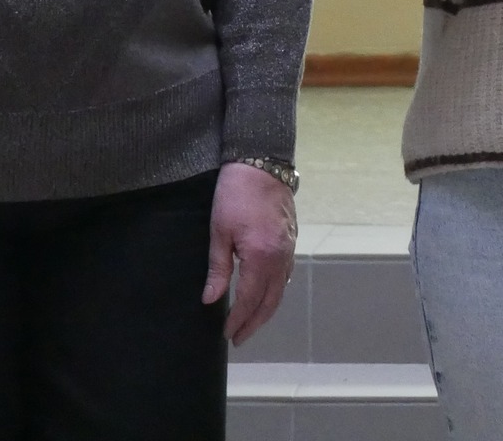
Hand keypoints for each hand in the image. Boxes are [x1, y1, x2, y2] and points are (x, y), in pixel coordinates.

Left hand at [203, 163, 296, 344]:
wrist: (261, 164)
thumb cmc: (234, 195)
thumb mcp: (219, 232)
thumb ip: (218, 269)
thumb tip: (211, 300)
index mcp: (261, 257)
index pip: (249, 299)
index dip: (237, 319)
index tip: (226, 334)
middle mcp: (280, 257)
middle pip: (270, 301)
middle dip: (254, 322)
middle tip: (239, 338)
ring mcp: (290, 248)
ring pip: (281, 289)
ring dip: (266, 309)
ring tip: (250, 322)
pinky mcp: (292, 239)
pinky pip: (286, 274)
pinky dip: (276, 290)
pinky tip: (265, 293)